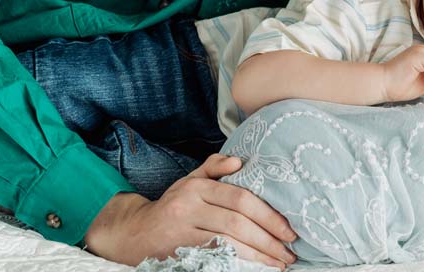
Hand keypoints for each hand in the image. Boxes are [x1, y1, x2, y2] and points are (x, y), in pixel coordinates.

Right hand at [83, 154, 297, 268]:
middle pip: (237, 222)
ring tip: (278, 264)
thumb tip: (238, 161)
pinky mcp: (179, 253)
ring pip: (227, 243)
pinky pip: (214, 258)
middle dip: (268, 239)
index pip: (240, 198)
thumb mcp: (189, 180)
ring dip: (258, 256)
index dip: (268, 215)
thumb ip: (213, 167)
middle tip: (289, 252)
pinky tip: (255, 269)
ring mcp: (182, 232)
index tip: (288, 230)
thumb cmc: (172, 205)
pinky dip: (238, 264)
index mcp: (197, 187)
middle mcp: (189, 207)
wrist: (134, 233)